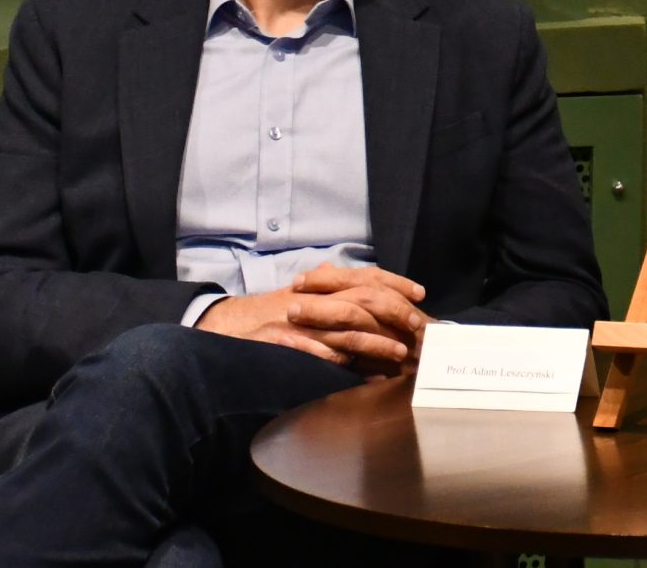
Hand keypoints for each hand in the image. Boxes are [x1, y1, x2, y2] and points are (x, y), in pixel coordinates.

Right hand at [197, 263, 430, 372]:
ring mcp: (299, 322)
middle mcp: (314, 299)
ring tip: (399, 353)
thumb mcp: (302, 293)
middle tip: (416, 325)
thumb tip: (352, 275)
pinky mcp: (283, 343)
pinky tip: (356, 370)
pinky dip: (336, 360)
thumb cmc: (271, 312)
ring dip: (375, 341)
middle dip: (393, 310)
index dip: (395, 283)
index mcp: (322, 285)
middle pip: (363, 298)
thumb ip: (328, 286)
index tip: (419, 293)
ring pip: (344, 328)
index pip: (366, 276)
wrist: (227, 325)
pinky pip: (313, 352)